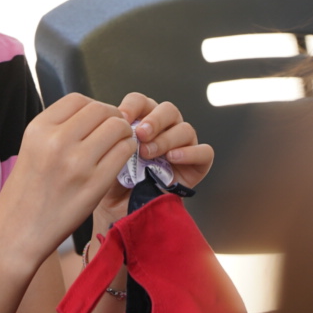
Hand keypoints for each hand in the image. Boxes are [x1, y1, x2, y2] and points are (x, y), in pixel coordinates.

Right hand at [0, 93, 135, 268]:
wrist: (19, 231)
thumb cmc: (27, 192)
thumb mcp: (32, 147)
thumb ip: (58, 128)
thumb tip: (94, 116)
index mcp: (38, 128)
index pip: (78, 99)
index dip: (94, 105)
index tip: (98, 118)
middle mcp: (57, 141)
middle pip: (101, 110)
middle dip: (113, 117)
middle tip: (114, 130)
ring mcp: (78, 162)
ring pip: (117, 128)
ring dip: (124, 133)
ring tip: (118, 144)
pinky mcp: (95, 184)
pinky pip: (123, 153)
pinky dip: (126, 151)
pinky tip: (119, 159)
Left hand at [93, 96, 215, 229]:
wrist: (124, 211)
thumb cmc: (115, 182)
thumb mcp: (108, 158)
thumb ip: (113, 139)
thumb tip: (113, 124)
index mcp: (142, 121)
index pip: (140, 101)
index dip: (132, 106)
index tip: (121, 119)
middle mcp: (165, 129)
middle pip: (167, 109)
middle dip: (153, 120)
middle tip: (140, 134)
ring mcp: (183, 145)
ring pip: (185, 128)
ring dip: (166, 138)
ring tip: (148, 153)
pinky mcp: (197, 164)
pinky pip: (204, 152)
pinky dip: (190, 153)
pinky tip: (172, 159)